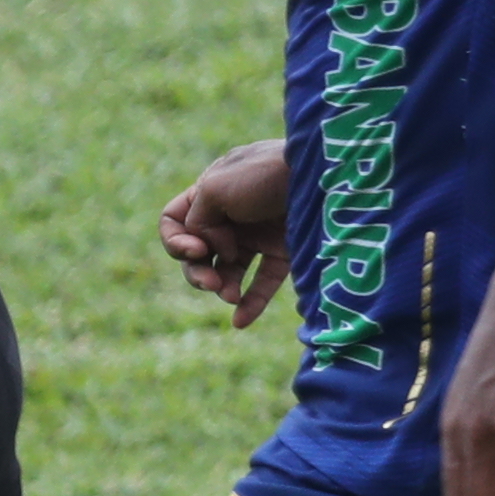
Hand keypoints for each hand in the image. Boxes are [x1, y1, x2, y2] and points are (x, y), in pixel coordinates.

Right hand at [157, 140, 292, 325]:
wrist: (320, 175)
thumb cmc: (264, 174)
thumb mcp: (216, 188)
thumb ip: (197, 221)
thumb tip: (212, 250)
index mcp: (209, 192)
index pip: (175, 221)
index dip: (175, 241)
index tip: (197, 249)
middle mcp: (229, 215)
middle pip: (198, 252)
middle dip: (197, 271)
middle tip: (210, 282)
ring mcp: (257, 234)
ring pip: (228, 271)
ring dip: (222, 288)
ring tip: (229, 295)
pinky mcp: (283, 251)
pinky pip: (262, 283)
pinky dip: (251, 303)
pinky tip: (240, 321)